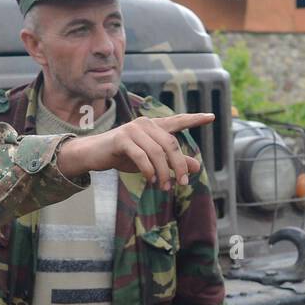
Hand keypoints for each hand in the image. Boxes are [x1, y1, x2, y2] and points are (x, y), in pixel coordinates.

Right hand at [56, 113, 209, 187]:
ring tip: (165, 187)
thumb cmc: (123, 156)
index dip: (194, 119)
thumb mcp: (151, 161)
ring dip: (164, 172)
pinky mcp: (122, 139)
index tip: (211, 117)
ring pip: (157, 152)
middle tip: (183, 183)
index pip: (178, 121)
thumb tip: (197, 166)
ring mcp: (133, 130)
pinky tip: (151, 180)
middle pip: (171, 144)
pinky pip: (141, 156)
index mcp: (154, 126)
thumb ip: (174, 162)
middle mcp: (145, 124)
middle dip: (179, 165)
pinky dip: (149, 171)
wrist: (93, 154)